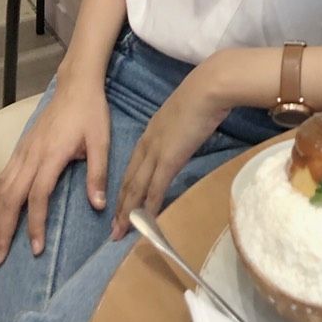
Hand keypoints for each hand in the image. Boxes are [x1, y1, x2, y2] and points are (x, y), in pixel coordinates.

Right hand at [0, 77, 109, 266]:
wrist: (76, 85)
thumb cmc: (91, 113)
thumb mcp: (101, 141)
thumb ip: (98, 173)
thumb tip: (98, 205)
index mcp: (51, 155)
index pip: (38, 196)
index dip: (35, 224)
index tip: (35, 249)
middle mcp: (31, 155)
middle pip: (10, 197)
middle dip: (3, 229)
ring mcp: (22, 151)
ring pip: (2, 189)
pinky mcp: (21, 148)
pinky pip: (3, 177)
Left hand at [112, 65, 228, 238]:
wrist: (207, 89)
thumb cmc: (202, 96)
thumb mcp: (185, 114)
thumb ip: (180, 129)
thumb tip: (186, 137)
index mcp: (151, 131)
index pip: (134, 164)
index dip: (127, 186)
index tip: (122, 203)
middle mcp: (148, 143)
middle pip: (130, 179)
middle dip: (121, 205)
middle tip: (114, 228)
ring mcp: (156, 151)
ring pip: (136, 187)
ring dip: (128, 212)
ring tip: (120, 233)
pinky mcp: (168, 159)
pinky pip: (155, 188)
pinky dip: (148, 207)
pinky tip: (144, 222)